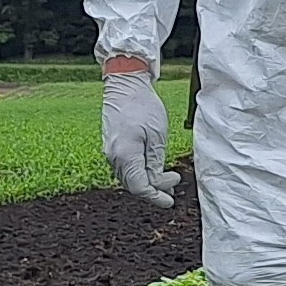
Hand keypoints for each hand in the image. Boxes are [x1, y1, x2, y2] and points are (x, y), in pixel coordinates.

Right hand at [101, 69, 179, 210]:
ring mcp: (110, 152)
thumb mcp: (157, 135)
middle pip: (134, 185)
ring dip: (148, 182)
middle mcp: (113, 157)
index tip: (171, 201)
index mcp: (125, 155)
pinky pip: (126, 168)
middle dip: (155, 189)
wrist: (125, 84)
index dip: (155, 197)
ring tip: (169, 180)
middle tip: (176, 184)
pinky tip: (153, 169)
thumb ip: (155, 162)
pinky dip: (140, 172)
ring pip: (129, 178)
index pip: (140, 187)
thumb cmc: (143, 106)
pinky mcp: (112, 146)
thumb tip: (156, 183)